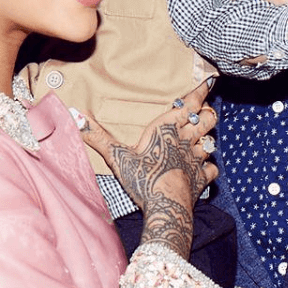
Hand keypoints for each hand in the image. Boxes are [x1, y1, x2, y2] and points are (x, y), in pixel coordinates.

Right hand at [78, 82, 217, 257]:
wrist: (166, 206)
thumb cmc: (143, 177)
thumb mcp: (117, 156)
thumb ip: (98, 136)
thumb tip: (76, 116)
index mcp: (167, 128)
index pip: (190, 104)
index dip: (200, 93)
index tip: (209, 82)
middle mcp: (185, 139)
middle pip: (207, 119)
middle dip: (208, 114)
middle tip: (204, 112)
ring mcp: (196, 159)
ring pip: (211, 141)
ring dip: (208, 138)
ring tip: (204, 137)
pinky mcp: (201, 178)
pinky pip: (211, 169)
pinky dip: (209, 168)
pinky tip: (204, 168)